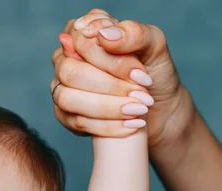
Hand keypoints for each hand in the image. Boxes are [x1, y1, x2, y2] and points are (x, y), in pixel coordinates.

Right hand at [52, 9, 188, 146]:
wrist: (160, 107)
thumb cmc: (154, 72)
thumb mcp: (154, 45)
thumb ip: (133, 33)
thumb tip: (104, 35)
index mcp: (84, 33)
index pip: (81, 42)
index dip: (108, 59)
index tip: (140, 72)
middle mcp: (66, 59)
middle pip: (70, 72)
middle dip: (109, 86)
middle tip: (141, 94)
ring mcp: (62, 88)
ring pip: (68, 99)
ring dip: (107, 107)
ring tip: (138, 109)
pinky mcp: (66, 117)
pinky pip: (77, 123)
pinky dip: (107, 126)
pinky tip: (130, 125)